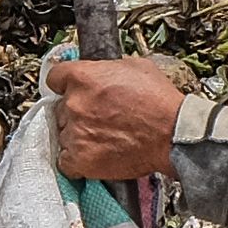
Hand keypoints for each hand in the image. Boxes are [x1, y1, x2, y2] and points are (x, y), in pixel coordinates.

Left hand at [41, 55, 191, 181]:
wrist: (172, 135)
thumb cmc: (159, 102)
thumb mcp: (136, 66)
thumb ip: (108, 68)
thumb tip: (102, 72)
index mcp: (82, 77)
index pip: (55, 78)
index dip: (65, 84)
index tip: (72, 90)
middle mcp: (73, 104)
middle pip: (61, 108)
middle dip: (77, 112)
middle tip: (98, 117)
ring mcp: (74, 133)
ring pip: (63, 134)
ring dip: (78, 136)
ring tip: (102, 138)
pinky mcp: (79, 159)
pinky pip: (65, 160)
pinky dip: (76, 160)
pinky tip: (93, 155)